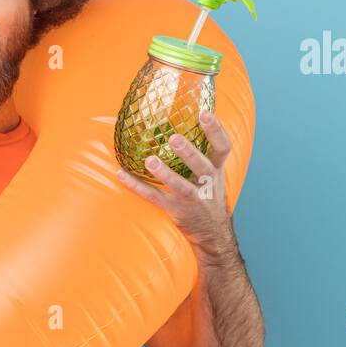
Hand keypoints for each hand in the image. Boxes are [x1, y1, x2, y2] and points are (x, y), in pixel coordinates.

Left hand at [116, 110, 234, 260]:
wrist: (213, 233)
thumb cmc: (209, 195)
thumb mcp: (214, 175)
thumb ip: (203, 153)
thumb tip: (184, 120)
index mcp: (217, 170)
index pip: (224, 147)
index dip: (216, 130)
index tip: (204, 113)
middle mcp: (208, 183)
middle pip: (202, 166)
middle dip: (189, 153)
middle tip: (174, 138)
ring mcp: (193, 199)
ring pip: (180, 186)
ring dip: (165, 174)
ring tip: (150, 160)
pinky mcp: (176, 210)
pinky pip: (155, 198)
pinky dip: (137, 187)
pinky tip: (121, 175)